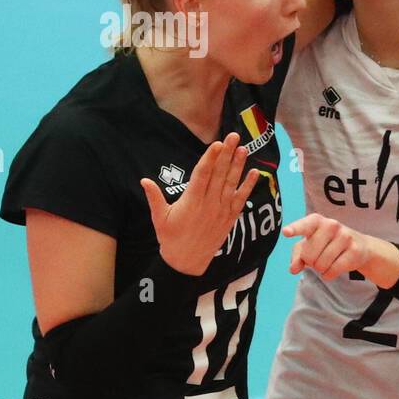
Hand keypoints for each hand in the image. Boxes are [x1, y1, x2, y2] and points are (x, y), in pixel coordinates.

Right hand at [141, 132, 258, 275]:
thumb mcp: (159, 218)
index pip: (203, 174)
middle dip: (227, 154)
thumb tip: (144, 180)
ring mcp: (221, 210)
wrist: (187, 262)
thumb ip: (154, 198)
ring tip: (243, 148)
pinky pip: (241, 199)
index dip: (210, 158)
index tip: (217, 144)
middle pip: (219, 174)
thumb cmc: (170, 238)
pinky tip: (254, 172)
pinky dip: (248, 186)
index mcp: (191, 201)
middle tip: (233, 136)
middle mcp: (209, 203)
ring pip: (231, 184)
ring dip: (238, 165)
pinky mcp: (229, 218)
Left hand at [282, 213, 373, 279]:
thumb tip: (293, 269)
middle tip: (319, 256)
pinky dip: (329, 274)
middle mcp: (331, 225)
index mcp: (316, 221)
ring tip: (329, 260)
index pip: (304, 225)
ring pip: (320, 265)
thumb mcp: (309, 246)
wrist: (359, 245)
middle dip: (311, 261)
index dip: (295, 229)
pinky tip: (335, 266)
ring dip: (321, 268)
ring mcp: (345, 237)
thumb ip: (297, 256)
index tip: (286, 232)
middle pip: (309, 255)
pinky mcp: (354, 250)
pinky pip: (332, 271)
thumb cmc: (327, 243)